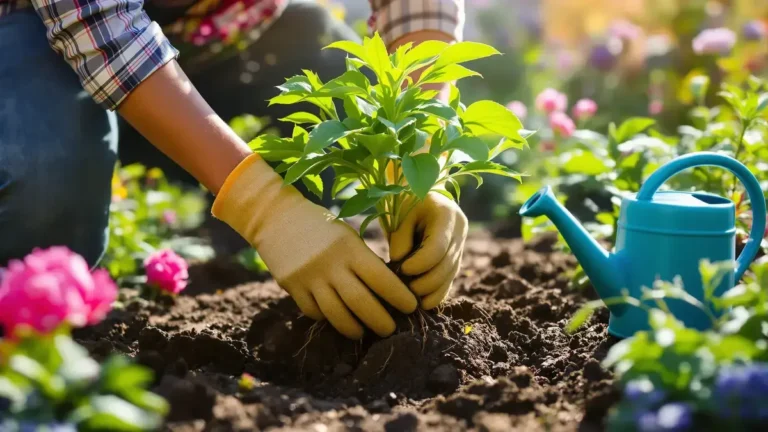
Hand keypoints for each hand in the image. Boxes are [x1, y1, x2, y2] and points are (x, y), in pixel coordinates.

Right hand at [212, 154, 417, 338]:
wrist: (277, 216)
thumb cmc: (322, 227)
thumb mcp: (347, 237)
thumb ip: (364, 262)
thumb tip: (389, 292)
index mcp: (350, 248)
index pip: (381, 278)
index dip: (399, 296)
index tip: (411, 307)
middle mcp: (330, 264)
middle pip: (361, 303)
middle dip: (381, 321)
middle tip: (391, 329)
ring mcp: (309, 277)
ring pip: (336, 315)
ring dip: (354, 328)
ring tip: (364, 332)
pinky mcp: (292, 286)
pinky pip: (314, 312)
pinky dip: (328, 319)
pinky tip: (337, 319)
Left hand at [388, 191, 467, 309]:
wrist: (417, 196)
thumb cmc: (404, 201)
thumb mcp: (399, 213)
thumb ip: (400, 238)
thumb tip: (400, 264)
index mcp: (447, 214)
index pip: (438, 247)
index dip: (421, 263)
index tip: (401, 269)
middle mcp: (460, 230)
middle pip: (447, 264)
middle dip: (426, 282)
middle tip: (404, 291)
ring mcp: (460, 244)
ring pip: (450, 275)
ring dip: (431, 291)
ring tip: (411, 299)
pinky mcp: (455, 256)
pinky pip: (450, 279)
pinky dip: (437, 293)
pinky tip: (424, 303)